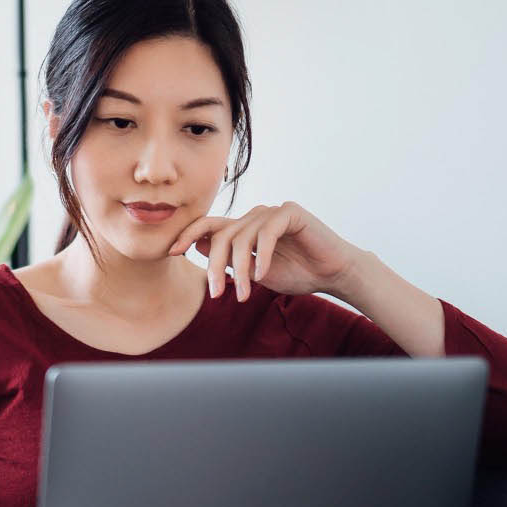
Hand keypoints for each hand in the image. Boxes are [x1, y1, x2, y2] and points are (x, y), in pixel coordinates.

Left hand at [167, 201, 364, 301]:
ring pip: (242, 237)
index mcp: (244, 228)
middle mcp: (255, 216)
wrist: (333, 273)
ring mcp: (272, 212)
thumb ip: (230, 260)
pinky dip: (263, 255)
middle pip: (222, 235)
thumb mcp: (255, 272)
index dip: (188, 235)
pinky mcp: (290, 213)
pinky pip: (267, 233)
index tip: (172, 253)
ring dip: (241, 269)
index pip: (209, 225)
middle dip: (215, 266)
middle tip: (216, 293)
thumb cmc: (297, 273)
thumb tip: (196, 248)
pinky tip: (263, 274)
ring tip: (246, 294)